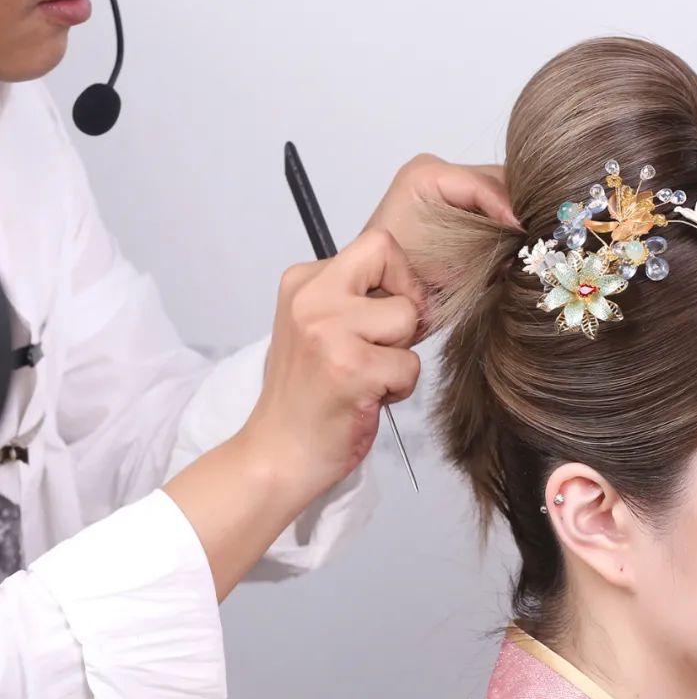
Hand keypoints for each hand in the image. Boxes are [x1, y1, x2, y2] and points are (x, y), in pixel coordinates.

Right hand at [244, 228, 425, 504]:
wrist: (276, 455)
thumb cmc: (307, 394)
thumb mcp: (319, 326)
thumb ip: (357, 297)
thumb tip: (419, 280)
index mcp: (302, 281)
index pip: (379, 244)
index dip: (399, 278)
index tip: (387, 314)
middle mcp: (311, 298)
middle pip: (394, 265)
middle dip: (404, 307)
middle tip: (381, 345)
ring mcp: (328, 332)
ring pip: (408, 318)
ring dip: (400, 355)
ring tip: (368, 376)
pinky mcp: (350, 369)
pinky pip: (410, 365)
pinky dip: (398, 387)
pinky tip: (365, 399)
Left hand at [364, 153, 519, 301]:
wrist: (376, 289)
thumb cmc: (402, 278)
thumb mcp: (451, 263)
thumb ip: (489, 244)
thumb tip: (525, 240)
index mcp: (425, 174)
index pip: (484, 184)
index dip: (510, 208)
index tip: (525, 231)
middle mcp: (434, 168)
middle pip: (496, 180)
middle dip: (517, 209)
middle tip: (532, 237)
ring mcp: (442, 179)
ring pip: (497, 187)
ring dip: (512, 212)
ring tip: (526, 239)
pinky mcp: (450, 194)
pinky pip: (487, 199)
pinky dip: (501, 218)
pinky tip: (512, 239)